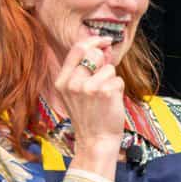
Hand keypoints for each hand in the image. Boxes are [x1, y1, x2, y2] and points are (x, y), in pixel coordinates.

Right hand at [56, 37, 124, 174]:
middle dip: (105, 63)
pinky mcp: (104, 92)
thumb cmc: (90, 117)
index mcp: (62, 81)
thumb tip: (104, 48)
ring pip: (109, 68)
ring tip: (105, 98)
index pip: (77, 49)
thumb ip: (85, 71)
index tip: (105, 40)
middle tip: (105, 80)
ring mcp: (88, 87)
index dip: (94, 40)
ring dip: (112, 80)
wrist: (95, 141)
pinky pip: (118, 80)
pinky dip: (118, 89)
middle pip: (95, 55)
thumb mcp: (76, 93)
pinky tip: (111, 103)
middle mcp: (72, 82)